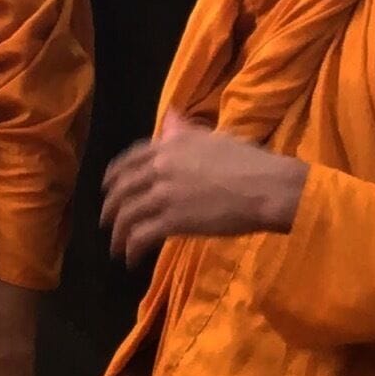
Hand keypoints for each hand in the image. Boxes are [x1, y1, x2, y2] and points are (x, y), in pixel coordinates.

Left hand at [101, 111, 307, 265]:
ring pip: (126, 215)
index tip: (108, 187)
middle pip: (121, 189)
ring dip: (117, 233)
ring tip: (117, 246)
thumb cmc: (250, 162)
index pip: (129, 160)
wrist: (267, 187)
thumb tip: (170, 116)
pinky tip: (131, 259)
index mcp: (169, 145)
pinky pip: (140, 237)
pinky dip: (131, 249)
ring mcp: (164, 194)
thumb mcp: (213, 137)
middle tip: (107, 220)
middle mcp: (160, 167)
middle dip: (110, 207)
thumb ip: (185, 130)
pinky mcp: (172, 220)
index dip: (114, 176)